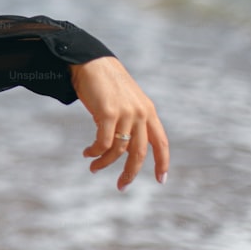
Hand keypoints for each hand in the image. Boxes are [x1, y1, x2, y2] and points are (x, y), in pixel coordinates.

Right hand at [69, 56, 168, 190]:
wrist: (90, 63)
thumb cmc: (106, 83)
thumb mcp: (125, 103)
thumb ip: (131, 122)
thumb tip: (126, 149)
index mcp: (149, 111)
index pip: (161, 142)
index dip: (163, 163)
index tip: (161, 180)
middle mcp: (141, 113)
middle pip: (139, 153)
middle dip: (130, 173)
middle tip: (121, 186)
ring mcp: (126, 113)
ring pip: (118, 150)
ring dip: (104, 162)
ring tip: (93, 167)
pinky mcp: (108, 113)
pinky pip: (103, 142)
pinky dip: (95, 152)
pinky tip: (87, 153)